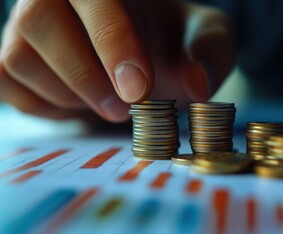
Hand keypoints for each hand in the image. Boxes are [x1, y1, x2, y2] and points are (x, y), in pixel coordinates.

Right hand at [0, 0, 234, 121]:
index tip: (138, 88)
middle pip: (40, 21)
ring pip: (21, 59)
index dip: (112, 41)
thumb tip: (197, 84)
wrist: (144, 50)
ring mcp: (24, 26)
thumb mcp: (206, 39)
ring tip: (108, 102)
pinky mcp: (11, 57)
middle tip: (123, 109)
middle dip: (85, 76)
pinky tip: (80, 101)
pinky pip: (9, 86)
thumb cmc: (172, 40)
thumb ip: (210, 54)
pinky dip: (48, 106)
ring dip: (70, 95)